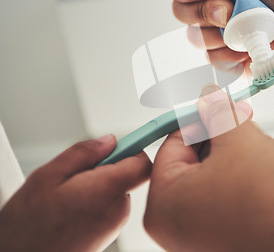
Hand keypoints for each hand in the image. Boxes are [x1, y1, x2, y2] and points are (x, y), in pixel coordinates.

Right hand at [0, 135, 150, 251]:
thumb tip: (109, 141)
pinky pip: (109, 206)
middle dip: (106, 167)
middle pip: (128, 174)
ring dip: (97, 185)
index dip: (132, 148)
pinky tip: (70, 210)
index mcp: (107, 190)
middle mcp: (118, 209)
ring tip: (66, 196)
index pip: (142, 163)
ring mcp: (115, 224)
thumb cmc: (29, 226)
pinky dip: (94, 201)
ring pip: (116, 190)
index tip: (119, 143)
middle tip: (75, 174)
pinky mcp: (108, 234)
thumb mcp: (48, 176)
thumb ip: (83, 153)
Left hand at [144, 85, 273, 251]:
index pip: (172, 144)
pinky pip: (230, 197)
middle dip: (223, 140)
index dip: (201, 118)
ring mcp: (202, 237)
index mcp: (165, 205)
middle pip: (194, 161)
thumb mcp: (241, 141)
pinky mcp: (227, 240)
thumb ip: (218, 113)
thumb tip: (206, 94)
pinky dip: (247, 182)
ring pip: (216, 176)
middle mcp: (177, 227)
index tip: (222, 105)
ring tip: (266, 162)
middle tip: (248, 128)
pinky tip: (271, 182)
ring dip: (239, 159)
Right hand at [156, 0, 273, 97]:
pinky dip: (230, 55)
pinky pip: (212, 59)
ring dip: (220, 35)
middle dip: (203, 12)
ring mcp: (225, 28)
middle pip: (180, 8)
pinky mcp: (232, 52)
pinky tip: (248, 49)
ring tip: (246, 29)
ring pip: (194, 36)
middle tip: (227, 11)